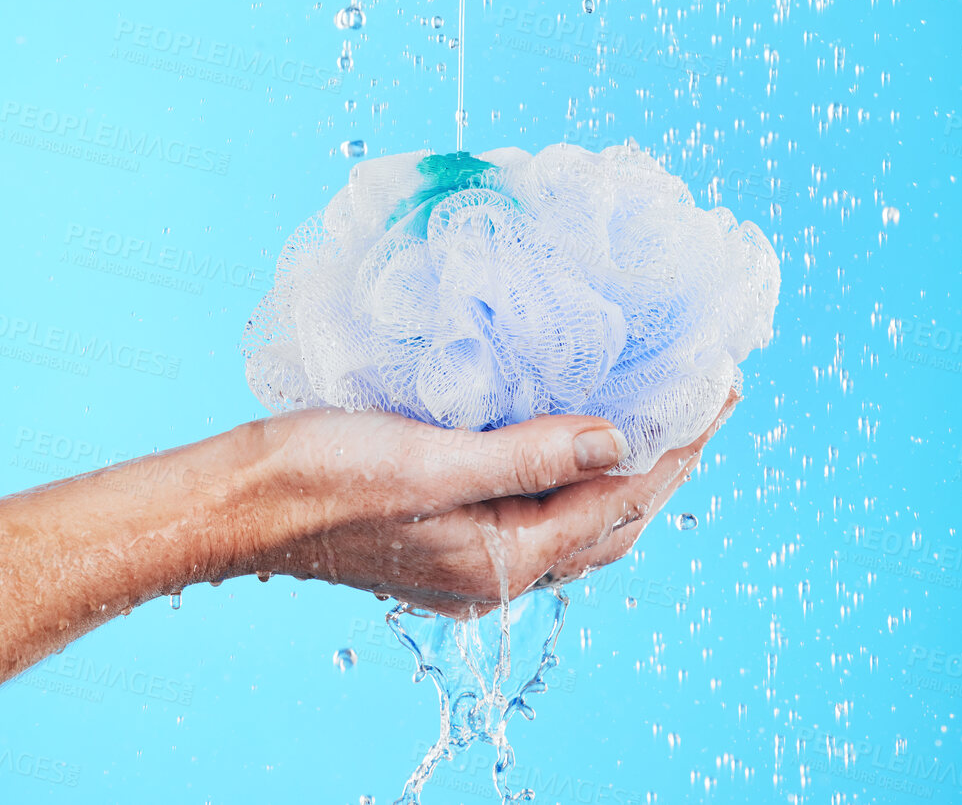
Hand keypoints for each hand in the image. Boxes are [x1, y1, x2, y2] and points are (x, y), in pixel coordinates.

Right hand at [233, 394, 735, 616]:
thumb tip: (618, 441)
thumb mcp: (433, 459)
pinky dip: (572, 475)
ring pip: (576, 521)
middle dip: (665, 464)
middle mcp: (496, 569)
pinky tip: (569, 439)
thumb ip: (530, 455)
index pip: (618, 503)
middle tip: (705, 402)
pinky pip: (536, 509)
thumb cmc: (324, 477)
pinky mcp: (445, 532)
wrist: (242, 501)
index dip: (675, 447)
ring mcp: (470, 556)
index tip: (719, 393)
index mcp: (502, 559)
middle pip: (610, 521)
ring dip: (622, 473)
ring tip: (657, 419)